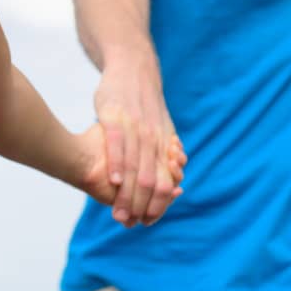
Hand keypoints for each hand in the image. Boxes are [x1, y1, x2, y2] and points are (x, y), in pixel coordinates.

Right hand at [92, 61, 182, 226]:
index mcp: (165, 144)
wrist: (133, 67)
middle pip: (151, 179)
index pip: (166, 182)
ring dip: (126, 195)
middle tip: (128, 223)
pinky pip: (117, 145)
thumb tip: (177, 184)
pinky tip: (112, 181)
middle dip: (140, 206)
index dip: (158, 205)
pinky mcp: (116, 116)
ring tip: (117, 213)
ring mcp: (135, 127)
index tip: (146, 222)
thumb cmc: (145, 104)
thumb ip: (168, 155)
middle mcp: (154, 138)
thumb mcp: (164, 129)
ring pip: (135, 167)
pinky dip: (116, 165)